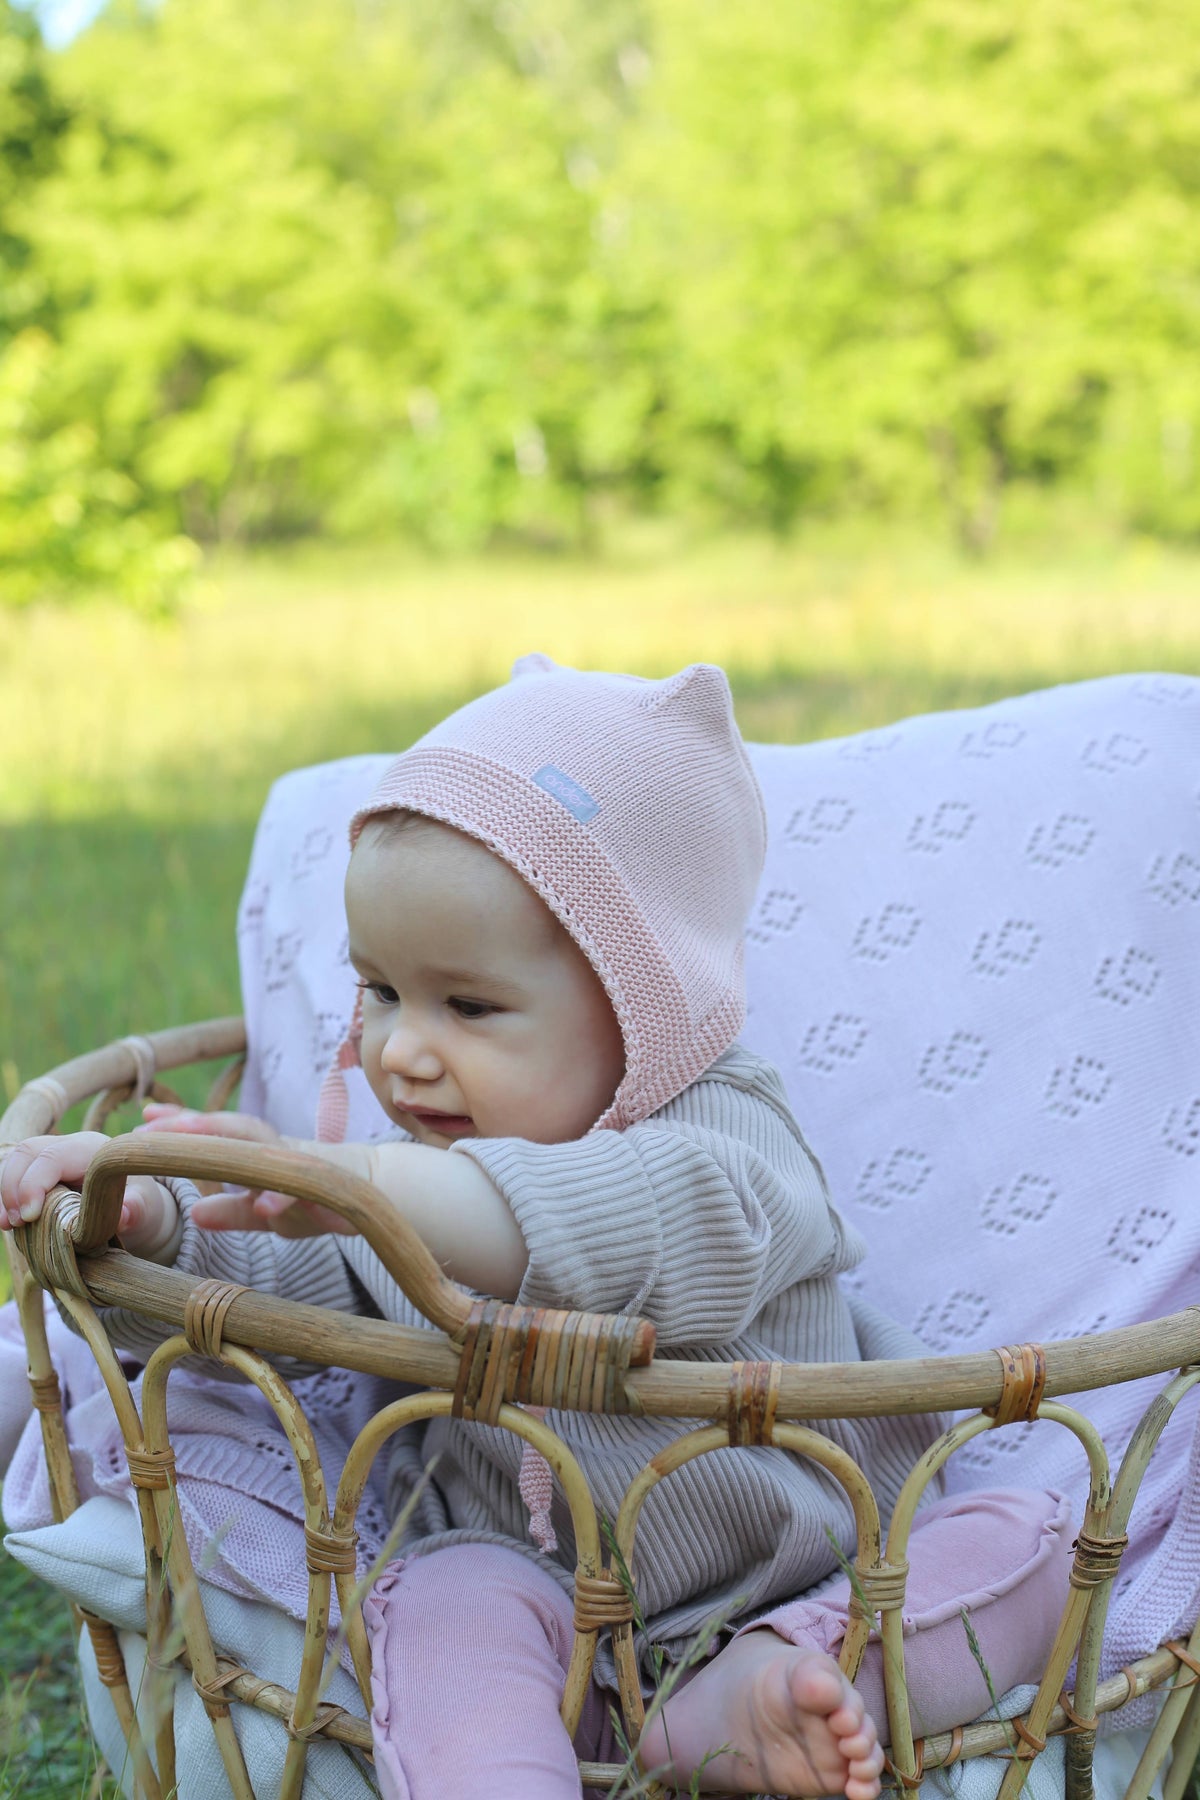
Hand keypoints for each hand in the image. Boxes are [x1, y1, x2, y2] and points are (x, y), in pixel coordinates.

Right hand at [0, 1132, 179, 1258]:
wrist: (135, 1205)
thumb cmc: (139, 1204)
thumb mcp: (145, 1208)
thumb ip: (136, 1209)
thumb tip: (125, 1215)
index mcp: (95, 1149)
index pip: (54, 1156)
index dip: (34, 1184)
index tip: (29, 1217)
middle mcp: (69, 1146)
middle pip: (28, 1152)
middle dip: (13, 1186)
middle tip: (16, 1223)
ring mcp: (51, 1156)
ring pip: (15, 1161)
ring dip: (4, 1193)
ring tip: (7, 1224)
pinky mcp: (39, 1171)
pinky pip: (13, 1174)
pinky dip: (6, 1197)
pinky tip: (6, 1221)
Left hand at [138, 1104, 353, 1237]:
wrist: (380, 1191)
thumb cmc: (318, 1197)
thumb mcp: (269, 1211)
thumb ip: (234, 1211)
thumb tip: (194, 1215)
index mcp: (260, 1153)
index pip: (216, 1135)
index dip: (181, 1126)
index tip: (141, 1118)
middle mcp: (278, 1150)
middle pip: (233, 1131)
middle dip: (194, 1127)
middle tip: (153, 1128)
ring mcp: (304, 1165)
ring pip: (264, 1151)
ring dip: (232, 1147)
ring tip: (193, 1146)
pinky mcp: (331, 1184)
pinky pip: (306, 1189)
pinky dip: (287, 1196)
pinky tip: (267, 1206)